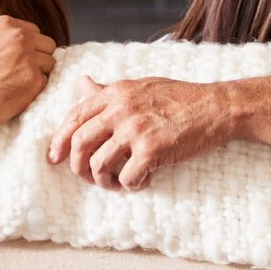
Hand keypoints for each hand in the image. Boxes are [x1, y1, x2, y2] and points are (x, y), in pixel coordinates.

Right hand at [0, 16, 57, 130]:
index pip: (34, 32)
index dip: (29, 48)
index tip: (20, 61)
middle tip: (23, 75)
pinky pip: (44, 84)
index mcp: (6, 24)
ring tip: (16, 87)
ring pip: (49, 65)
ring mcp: (29, 58)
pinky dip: (33, 92)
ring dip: (38, 76)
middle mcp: (21, 37)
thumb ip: (0, 39)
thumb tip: (15, 46)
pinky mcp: (33, 81)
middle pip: (48, 46)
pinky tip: (14, 96)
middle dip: (39, 60)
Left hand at [46, 75, 235, 189]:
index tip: (55, 157)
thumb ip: (108, 91)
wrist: (215, 107)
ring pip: (99, 165)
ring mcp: (136, 129)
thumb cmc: (179, 98)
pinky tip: (143, 182)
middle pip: (80, 143)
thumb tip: (81, 83)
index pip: (74, 117)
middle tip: (87, 177)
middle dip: (77, 166)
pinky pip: (127, 178)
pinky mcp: (152, 149)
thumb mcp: (139, 87)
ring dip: (103, 181)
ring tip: (116, 183)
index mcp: (115, 93)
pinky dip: (131, 186)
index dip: (59, 140)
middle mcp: (121, 109)